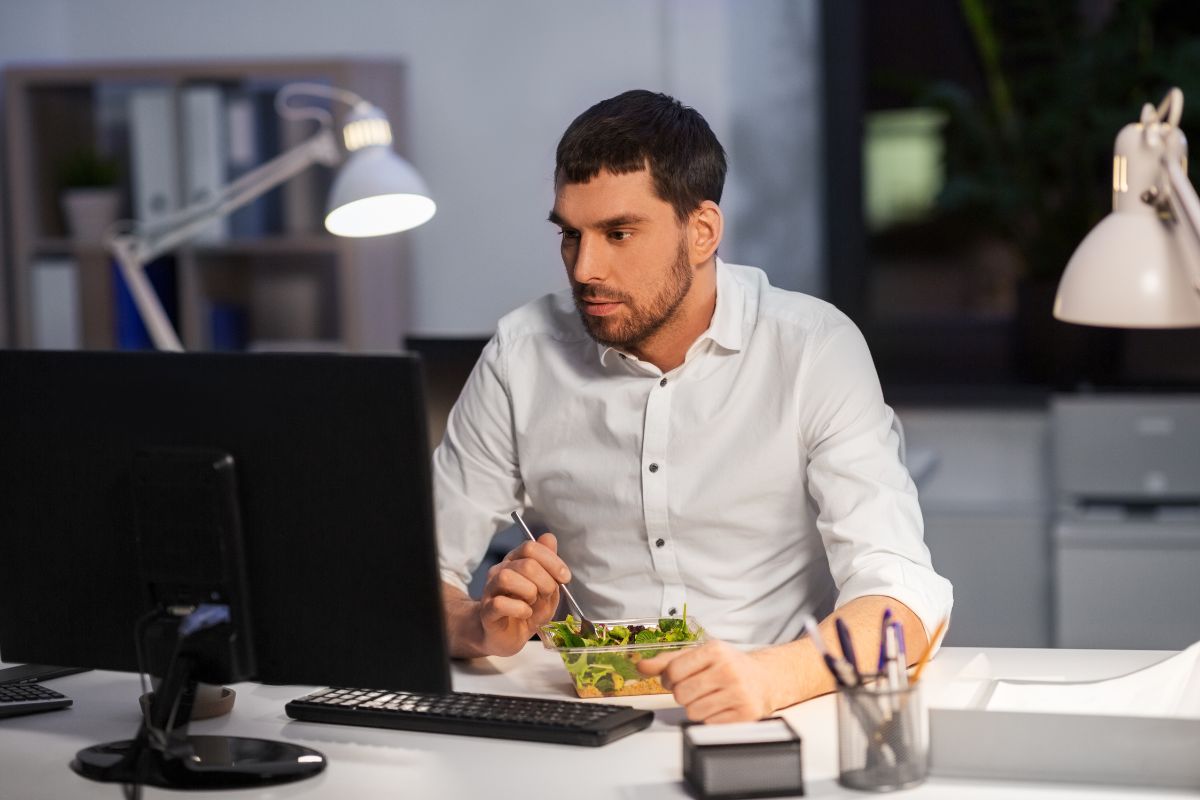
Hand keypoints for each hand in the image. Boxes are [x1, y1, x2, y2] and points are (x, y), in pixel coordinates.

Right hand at [477, 532, 567, 656]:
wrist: (508, 636)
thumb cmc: (528, 610)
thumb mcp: (547, 588)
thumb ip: (549, 565)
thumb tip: (549, 538)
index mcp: (515, 561)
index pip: (531, 547)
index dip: (552, 561)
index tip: (565, 578)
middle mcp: (500, 571)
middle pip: (525, 563)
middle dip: (545, 581)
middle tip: (547, 595)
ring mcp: (490, 590)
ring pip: (507, 577)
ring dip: (529, 592)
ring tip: (533, 603)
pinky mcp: (486, 611)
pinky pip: (500, 603)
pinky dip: (520, 609)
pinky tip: (525, 614)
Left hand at [638, 640, 774, 722]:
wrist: (764, 679)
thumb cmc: (728, 666)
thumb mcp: (699, 656)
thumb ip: (667, 661)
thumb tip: (641, 666)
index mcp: (714, 650)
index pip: (673, 671)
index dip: (668, 679)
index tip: (675, 679)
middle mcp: (728, 670)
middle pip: (681, 693)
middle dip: (683, 694)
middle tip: (695, 689)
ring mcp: (738, 693)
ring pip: (692, 712)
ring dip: (695, 708)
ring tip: (709, 697)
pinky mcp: (745, 714)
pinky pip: (708, 724)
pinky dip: (710, 718)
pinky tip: (720, 707)